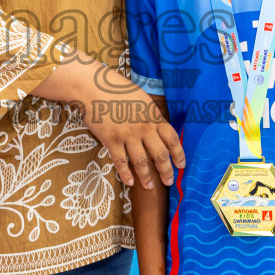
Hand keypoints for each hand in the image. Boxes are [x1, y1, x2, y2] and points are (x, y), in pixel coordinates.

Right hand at [83, 67, 184, 188]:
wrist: (93, 87)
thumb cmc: (116, 89)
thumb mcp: (141, 98)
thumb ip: (150, 114)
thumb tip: (157, 128)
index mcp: (153, 116)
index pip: (171, 138)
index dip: (178, 154)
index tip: (181, 165)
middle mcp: (143, 128)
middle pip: (159, 154)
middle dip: (166, 171)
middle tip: (169, 182)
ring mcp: (127, 135)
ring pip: (141, 161)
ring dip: (146, 176)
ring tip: (150, 187)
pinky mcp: (111, 140)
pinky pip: (120, 161)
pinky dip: (125, 173)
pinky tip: (129, 182)